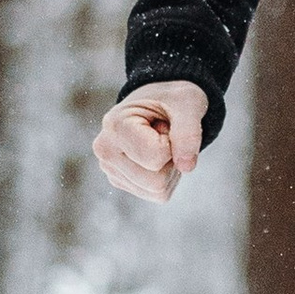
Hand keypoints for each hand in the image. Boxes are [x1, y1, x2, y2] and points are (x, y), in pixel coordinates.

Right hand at [93, 80, 206, 202]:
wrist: (160, 101)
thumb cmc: (172, 99)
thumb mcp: (187, 104)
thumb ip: (189, 132)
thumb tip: (187, 167)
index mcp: (114, 127)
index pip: (156, 158)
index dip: (173, 142)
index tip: (164, 123)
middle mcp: (105, 152)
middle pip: (156, 181)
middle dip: (172, 159)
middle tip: (164, 134)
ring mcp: (110, 170)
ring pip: (158, 190)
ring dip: (170, 168)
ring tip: (159, 142)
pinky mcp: (121, 181)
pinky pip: (158, 194)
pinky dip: (167, 176)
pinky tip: (156, 154)